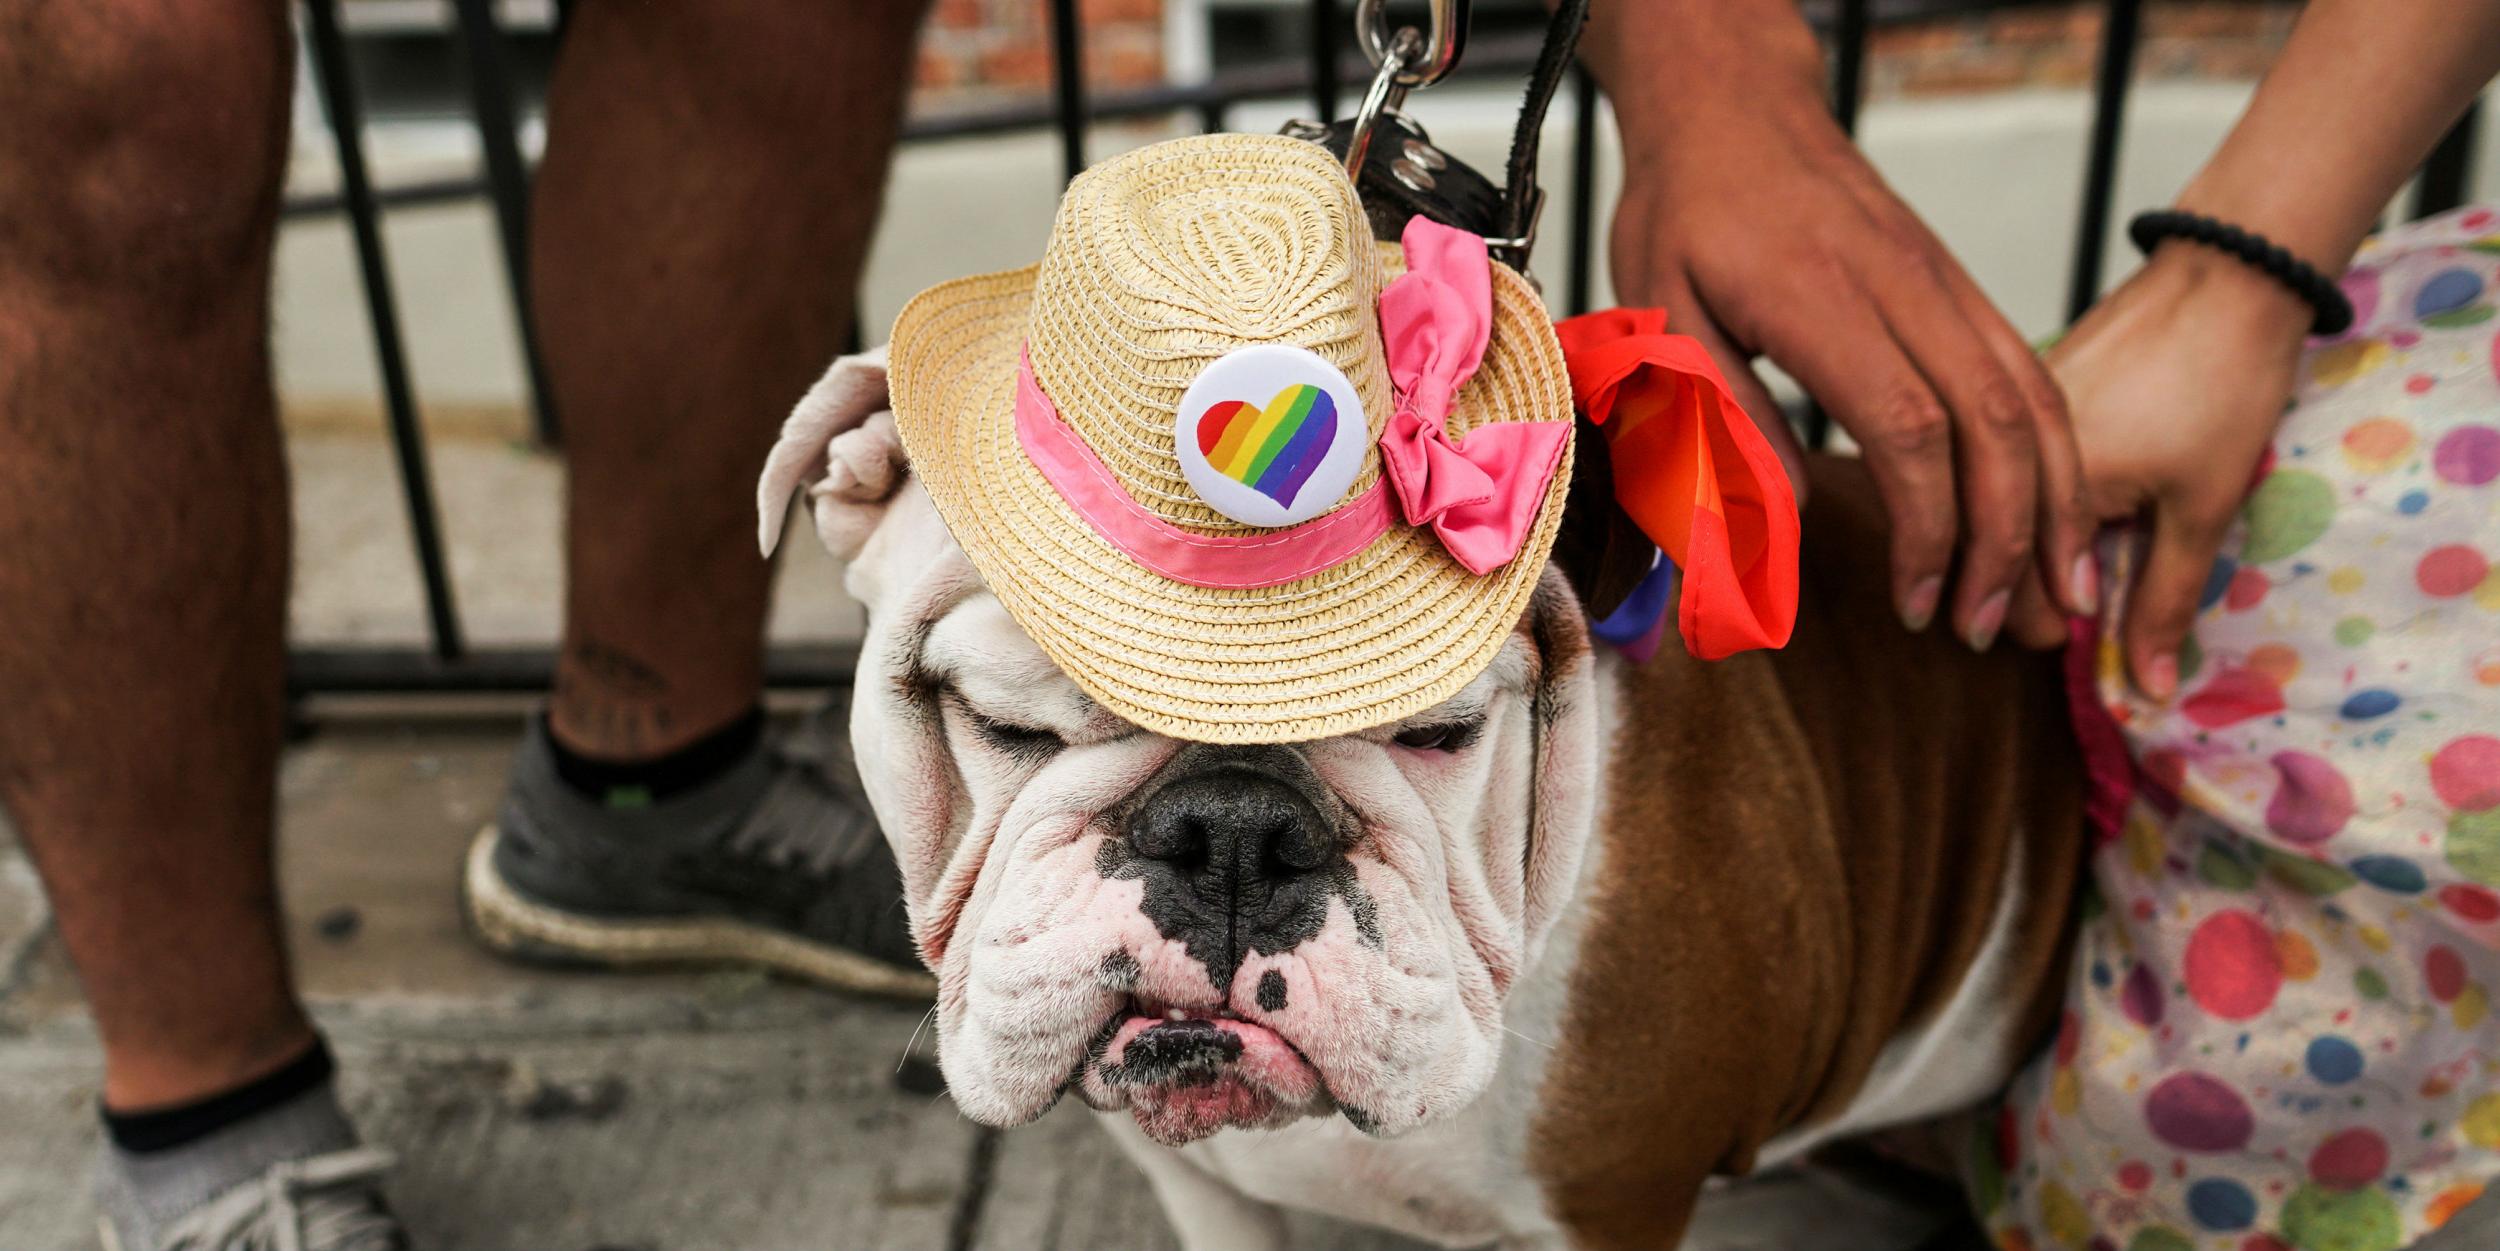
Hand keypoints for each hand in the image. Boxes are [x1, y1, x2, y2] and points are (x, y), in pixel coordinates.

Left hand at [1605, 70, 2093, 650]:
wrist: (1735, 110)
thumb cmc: (1685, 215)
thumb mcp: (1660, 311)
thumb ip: (1720, 410)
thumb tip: (1788, 513)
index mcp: (1819, 299)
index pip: (1908, 426)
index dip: (1926, 526)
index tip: (1916, 599)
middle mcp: (1902, 287)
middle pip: (1992, 421)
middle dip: (2006, 538)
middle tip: (1988, 626)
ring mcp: (1943, 282)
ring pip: (2033, 395)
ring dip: (2053, 503)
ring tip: (2057, 597)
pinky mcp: (1959, 285)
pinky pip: (2030, 370)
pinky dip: (2056, 452)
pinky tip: (2057, 517)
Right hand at [2033, 244, 2312, 697]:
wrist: (2230, 275)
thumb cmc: (2221, 388)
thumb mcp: (2202, 509)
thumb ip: (2163, 604)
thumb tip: (2146, 691)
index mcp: (2039, 484)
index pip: (2011, 595)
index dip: (2045, 631)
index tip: (2084, 643)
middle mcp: (2003, 447)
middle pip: (1994, 552)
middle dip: (2030, 594)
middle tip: (2085, 611)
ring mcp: (2009, 414)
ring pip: (1999, 505)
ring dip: (2031, 544)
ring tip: (2086, 559)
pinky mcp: (2028, 389)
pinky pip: (2012, 463)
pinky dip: (2035, 494)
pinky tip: (2077, 500)